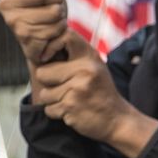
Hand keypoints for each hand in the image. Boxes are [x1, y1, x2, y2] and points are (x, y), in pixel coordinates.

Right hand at [0, 0, 69, 69]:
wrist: (42, 45)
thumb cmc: (44, 12)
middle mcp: (5, 3)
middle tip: (56, 5)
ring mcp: (13, 21)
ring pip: (54, 13)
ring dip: (61, 18)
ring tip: (53, 22)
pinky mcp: (23, 38)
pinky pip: (55, 30)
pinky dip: (60, 33)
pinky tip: (52, 36)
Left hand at [31, 33, 149, 149]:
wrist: (116, 119)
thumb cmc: (100, 92)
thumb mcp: (93, 67)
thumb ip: (72, 57)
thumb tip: (41, 51)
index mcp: (89, 57)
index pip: (65, 37)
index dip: (49, 47)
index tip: (47, 59)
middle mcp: (84, 70)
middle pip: (42, 72)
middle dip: (48, 83)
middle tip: (65, 88)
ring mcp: (77, 89)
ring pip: (44, 93)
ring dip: (53, 100)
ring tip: (71, 99)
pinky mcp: (70, 106)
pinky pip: (48, 109)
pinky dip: (57, 112)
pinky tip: (72, 110)